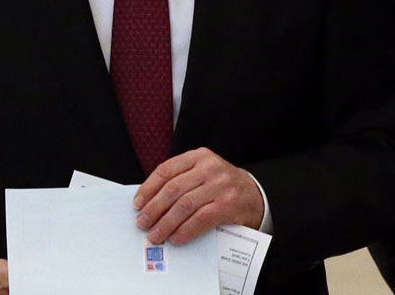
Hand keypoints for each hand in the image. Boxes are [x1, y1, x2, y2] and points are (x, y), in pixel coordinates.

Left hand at [133, 147, 263, 244]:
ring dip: (166, 223)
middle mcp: (209, 168)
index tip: (137, 204)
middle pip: (173, 189)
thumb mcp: (203, 173)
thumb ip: (181, 180)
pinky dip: (185, 230)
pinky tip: (175, 238)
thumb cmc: (222, 185)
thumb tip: (149, 203)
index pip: (166, 171)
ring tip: (155, 234)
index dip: (148, 188)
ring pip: (185, 205)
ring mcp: (220, 186)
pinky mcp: (229, 205)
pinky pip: (201, 219)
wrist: (257, 194)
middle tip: (142, 223)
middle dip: (154, 208)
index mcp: (198, 156)